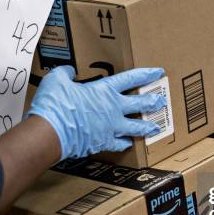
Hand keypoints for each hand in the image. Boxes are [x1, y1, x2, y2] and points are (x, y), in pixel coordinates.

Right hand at [28, 66, 166, 160]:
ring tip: (156, 127)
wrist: (51, 133)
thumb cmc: (55, 105)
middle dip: (153, 102)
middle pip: (139, 104)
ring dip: (146, 127)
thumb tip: (69, 71)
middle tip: (162, 101)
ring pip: (135, 127)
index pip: (130, 79)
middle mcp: (112, 109)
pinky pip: (118, 144)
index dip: (146, 74)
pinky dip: (124, 144)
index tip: (158, 72)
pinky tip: (128, 144)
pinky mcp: (103, 143)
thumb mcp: (57, 80)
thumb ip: (65, 73)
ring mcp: (110, 128)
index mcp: (104, 91)